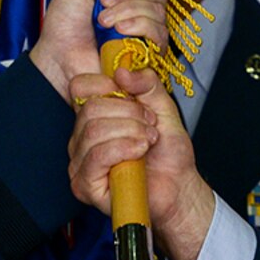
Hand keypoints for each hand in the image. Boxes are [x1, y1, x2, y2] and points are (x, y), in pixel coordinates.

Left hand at [29, 0, 170, 99]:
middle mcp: (143, 7)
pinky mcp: (149, 52)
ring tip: (102, 21)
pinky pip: (159, 31)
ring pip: (158, 9)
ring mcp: (147, 30)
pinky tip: (118, 31)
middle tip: (103, 1)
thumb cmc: (65, 21)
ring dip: (126, 10)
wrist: (58, 56)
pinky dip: (138, 26)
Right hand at [67, 66, 217, 259]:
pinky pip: (95, 156)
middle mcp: (82, 137)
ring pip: (93, 130)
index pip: (80, 86)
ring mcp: (79, 161)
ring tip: (148, 141)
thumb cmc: (168, 154)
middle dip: (129, 113)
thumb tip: (122, 71)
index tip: (134, 96)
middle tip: (150, 126)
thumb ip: (147, 84)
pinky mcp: (84, 185)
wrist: (179, 188)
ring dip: (131, 132)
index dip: (106, 84)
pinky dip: (123, 149)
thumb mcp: (163, 108)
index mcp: (96, 116)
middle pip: (90, 108)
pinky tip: (139, 153)